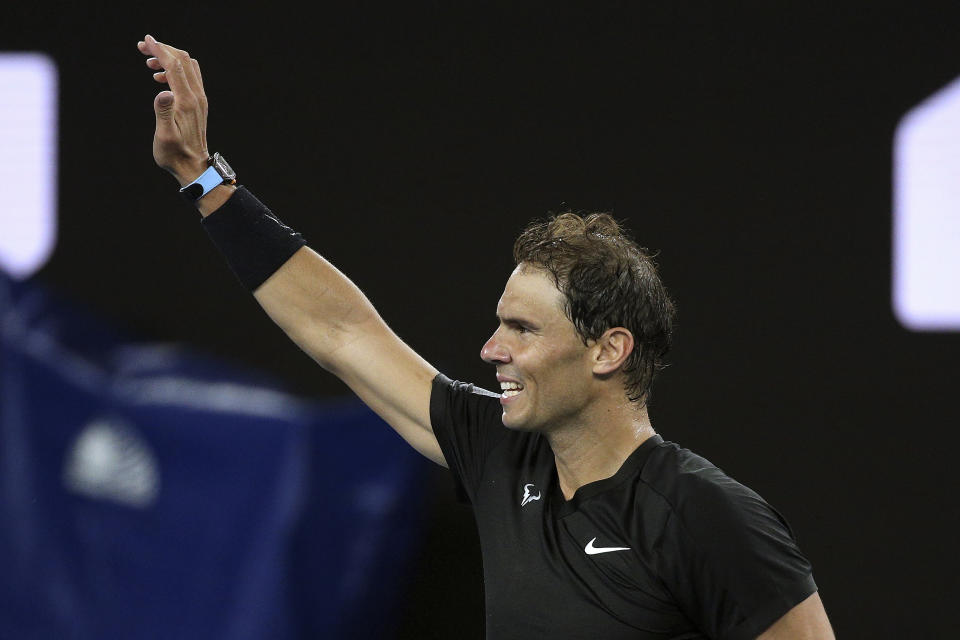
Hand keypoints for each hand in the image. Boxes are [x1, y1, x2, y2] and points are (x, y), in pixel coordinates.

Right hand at [137, 35, 209, 184]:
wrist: (193, 167)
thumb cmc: (174, 154)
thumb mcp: (164, 135)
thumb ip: (163, 112)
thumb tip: (163, 91)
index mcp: (186, 101)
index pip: (174, 65)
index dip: (160, 50)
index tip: (145, 40)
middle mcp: (196, 97)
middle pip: (183, 60)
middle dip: (163, 49)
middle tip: (142, 47)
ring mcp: (199, 100)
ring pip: (187, 67)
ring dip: (169, 59)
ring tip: (148, 62)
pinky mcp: (198, 104)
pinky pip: (189, 78)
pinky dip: (175, 70)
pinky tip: (160, 78)